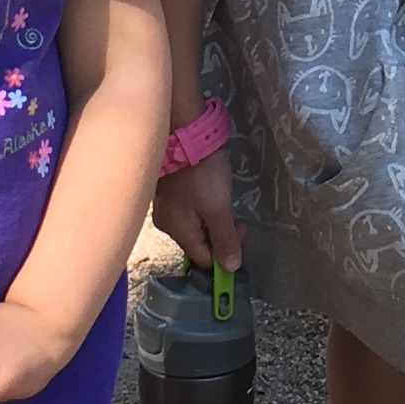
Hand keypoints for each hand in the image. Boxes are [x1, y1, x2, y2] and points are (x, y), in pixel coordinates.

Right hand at [150, 148, 242, 271]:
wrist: (184, 134)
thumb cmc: (202, 175)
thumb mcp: (219, 209)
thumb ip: (225, 239)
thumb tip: (230, 268)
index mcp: (177, 232)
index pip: (203, 259)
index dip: (224, 252)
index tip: (239, 230)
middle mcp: (167, 225)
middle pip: (199, 241)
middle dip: (220, 232)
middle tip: (235, 214)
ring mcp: (165, 207)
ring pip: (195, 224)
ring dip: (213, 218)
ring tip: (222, 197)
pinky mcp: (167, 192)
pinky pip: (188, 210)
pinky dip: (202, 206)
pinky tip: (209, 190)